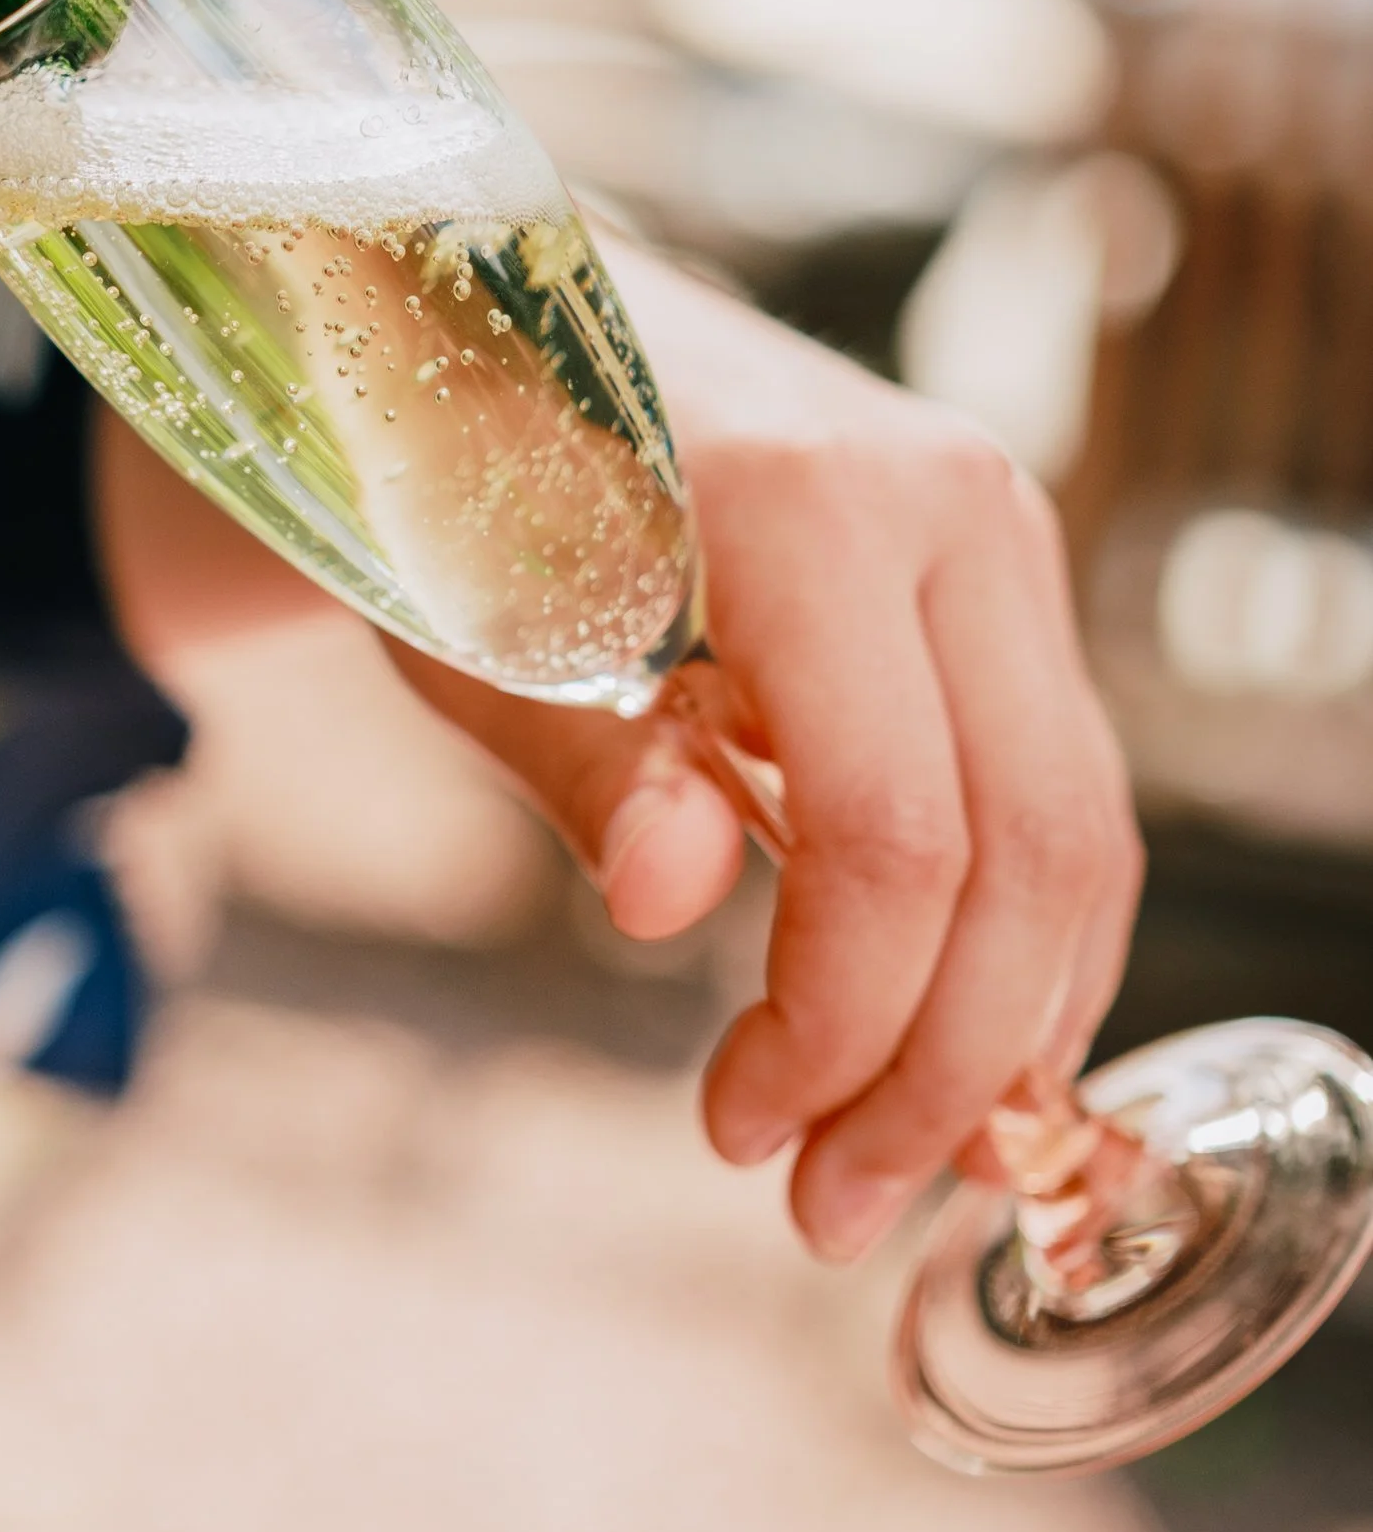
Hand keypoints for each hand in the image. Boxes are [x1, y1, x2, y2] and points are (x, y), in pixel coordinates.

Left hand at [391, 249, 1143, 1266]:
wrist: (491, 320)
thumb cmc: (454, 479)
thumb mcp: (464, 621)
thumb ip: (576, 756)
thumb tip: (673, 901)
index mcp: (808, 502)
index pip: (892, 828)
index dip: (838, 1019)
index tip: (736, 1135)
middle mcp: (946, 507)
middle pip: (1030, 852)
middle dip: (943, 1067)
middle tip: (828, 1210)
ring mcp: (996, 534)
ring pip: (1078, 834)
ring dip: (998, 1029)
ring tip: (877, 1164)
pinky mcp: (999, 580)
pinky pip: (1056, 792)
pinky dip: (1012, 942)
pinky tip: (934, 1051)